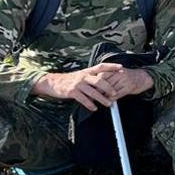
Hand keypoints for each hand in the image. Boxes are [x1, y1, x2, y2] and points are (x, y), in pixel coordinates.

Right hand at [31, 64, 150, 110]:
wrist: (53, 82)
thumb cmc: (70, 80)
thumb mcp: (81, 75)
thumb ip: (92, 77)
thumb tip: (106, 81)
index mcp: (87, 71)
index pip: (101, 66)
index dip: (111, 67)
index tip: (121, 68)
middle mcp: (84, 76)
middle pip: (99, 80)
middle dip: (109, 87)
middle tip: (115, 93)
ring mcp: (78, 84)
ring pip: (93, 91)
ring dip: (102, 98)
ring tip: (108, 104)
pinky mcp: (72, 92)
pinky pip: (83, 99)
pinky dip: (90, 104)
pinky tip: (94, 108)